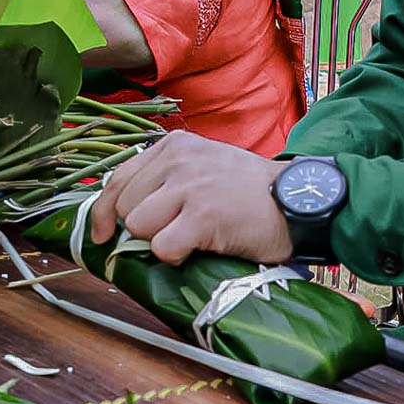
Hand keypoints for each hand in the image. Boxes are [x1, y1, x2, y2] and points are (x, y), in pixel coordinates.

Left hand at [87, 130, 290, 264]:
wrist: (301, 199)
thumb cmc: (250, 191)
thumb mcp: (203, 165)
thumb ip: (165, 178)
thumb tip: (120, 213)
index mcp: (173, 146)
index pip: (116, 179)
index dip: (102, 212)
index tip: (102, 233)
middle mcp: (177, 160)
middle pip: (123, 207)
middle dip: (140, 228)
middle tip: (172, 234)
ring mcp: (189, 186)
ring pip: (138, 226)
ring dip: (159, 241)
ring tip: (191, 238)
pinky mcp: (203, 216)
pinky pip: (163, 247)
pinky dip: (175, 257)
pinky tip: (198, 249)